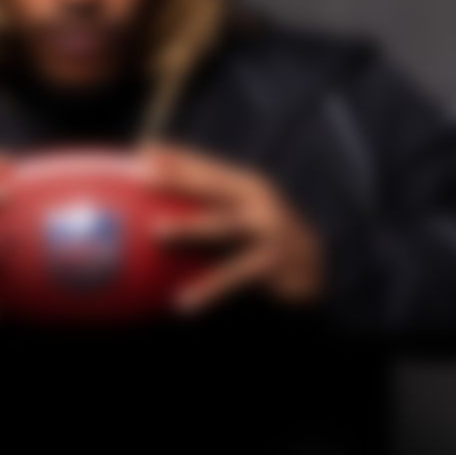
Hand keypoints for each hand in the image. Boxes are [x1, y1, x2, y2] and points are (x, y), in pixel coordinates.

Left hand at [140, 143, 323, 314]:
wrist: (312, 272)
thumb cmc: (260, 245)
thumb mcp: (238, 220)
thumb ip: (206, 211)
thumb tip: (149, 218)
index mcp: (247, 186)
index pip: (207, 167)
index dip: (178, 156)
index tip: (144, 150)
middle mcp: (259, 201)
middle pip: (213, 185)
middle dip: (179, 177)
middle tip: (142, 177)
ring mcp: (269, 229)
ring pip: (223, 226)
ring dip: (190, 227)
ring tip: (157, 232)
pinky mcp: (273, 261)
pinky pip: (235, 276)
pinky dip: (209, 288)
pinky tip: (182, 304)